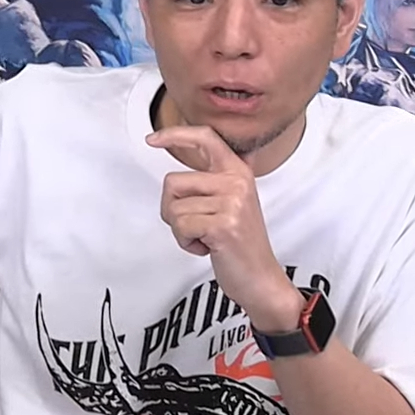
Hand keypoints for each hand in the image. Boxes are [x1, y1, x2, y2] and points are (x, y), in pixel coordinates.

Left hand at [147, 126, 299, 328]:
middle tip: (196, 225)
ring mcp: (232, 202)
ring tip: (205, 237)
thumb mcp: (234, 203)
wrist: (261, 279)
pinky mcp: (223, 224)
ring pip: (173, 208)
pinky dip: (186, 242)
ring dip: (181, 230)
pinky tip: (207, 246)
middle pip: (172, 182)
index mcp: (238, 173)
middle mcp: (237, 183)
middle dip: (173, 209)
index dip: (175, 135)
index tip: (153, 139)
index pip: (205, 138)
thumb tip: (196, 144)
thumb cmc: (241, 244)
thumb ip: (217, 178)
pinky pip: (180, 226)